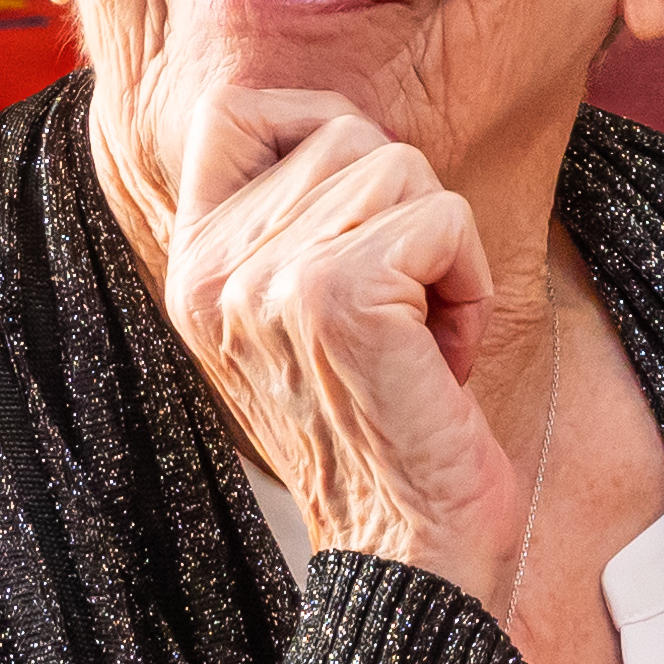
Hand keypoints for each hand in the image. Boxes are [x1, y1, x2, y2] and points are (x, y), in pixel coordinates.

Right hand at [158, 82, 521, 601]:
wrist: (406, 552)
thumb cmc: (381, 427)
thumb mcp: (300, 313)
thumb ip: (290, 218)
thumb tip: (341, 124)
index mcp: (193, 268)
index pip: (236, 111)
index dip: (319, 131)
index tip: (359, 222)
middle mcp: (213, 269)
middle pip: (344, 133)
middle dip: (403, 214)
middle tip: (398, 316)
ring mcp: (267, 281)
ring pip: (400, 169)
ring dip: (443, 255)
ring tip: (418, 341)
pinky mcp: (337, 297)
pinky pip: (442, 217)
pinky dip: (471, 282)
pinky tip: (444, 354)